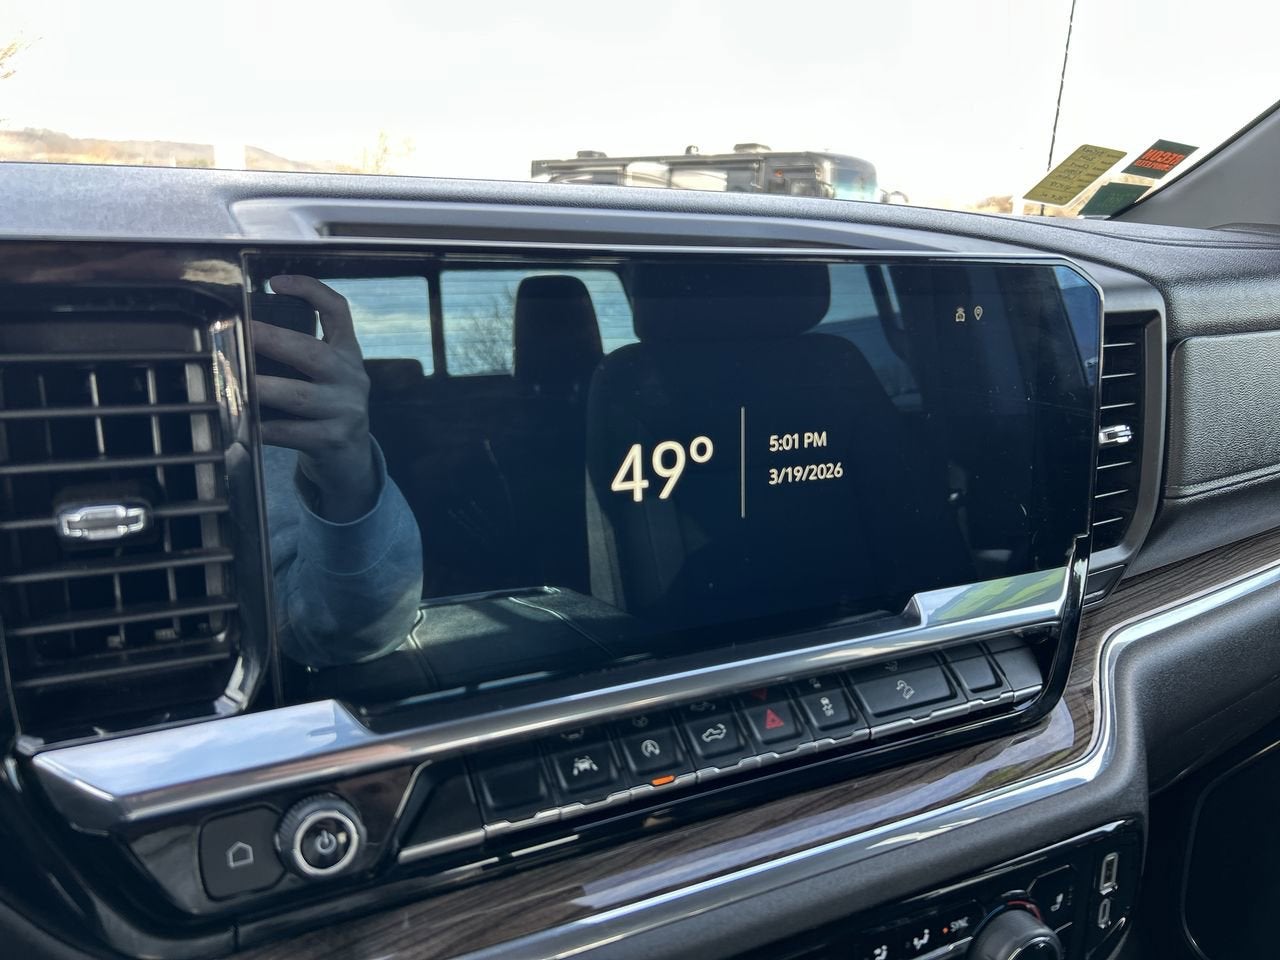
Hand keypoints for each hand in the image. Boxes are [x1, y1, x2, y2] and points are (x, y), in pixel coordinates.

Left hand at [253, 275, 377, 521]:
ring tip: (234, 381)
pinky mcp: (333, 440)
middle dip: (272, 340)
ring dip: (261, 387)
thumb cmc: (324, 411)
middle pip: (313, 352)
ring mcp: (346, 410)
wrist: (350, 461)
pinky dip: (265, 427)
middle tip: (239, 334)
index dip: (310, 290)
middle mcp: (352, 378)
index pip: (338, 310)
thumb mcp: (324, 377)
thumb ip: (299, 355)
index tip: (275, 282)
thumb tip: (241, 337)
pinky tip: (244, 424)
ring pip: (299, 395)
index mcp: (348, 354)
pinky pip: (292, 432)